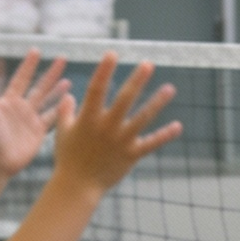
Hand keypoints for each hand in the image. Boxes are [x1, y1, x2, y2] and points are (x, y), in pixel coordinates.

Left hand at [0, 49, 71, 174]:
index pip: (21, 78)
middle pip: (39, 86)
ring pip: (47, 102)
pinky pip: (51, 119)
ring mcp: (30, 120)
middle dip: (50, 73)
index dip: (29, 65)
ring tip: (69, 80)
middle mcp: (21, 108)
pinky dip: (60, 111)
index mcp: (8, 101)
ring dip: (57, 91)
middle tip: (63, 58)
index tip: (36, 50)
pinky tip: (70, 103)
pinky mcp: (37, 133)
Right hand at [50, 54, 181, 191]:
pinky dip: (164, 135)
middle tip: (148, 64)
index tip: (112, 53)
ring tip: (170, 88)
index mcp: (88, 119)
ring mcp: (121, 141)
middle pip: (125, 100)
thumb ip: (66, 112)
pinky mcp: (131, 155)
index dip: (104, 71)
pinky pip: (151, 144)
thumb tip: (69, 95)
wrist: (77, 186)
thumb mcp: (62, 133)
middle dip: (137, 81)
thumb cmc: (68, 158)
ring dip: (157, 103)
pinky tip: (178, 126)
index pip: (96, 89)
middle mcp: (106, 127)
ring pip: (142, 119)